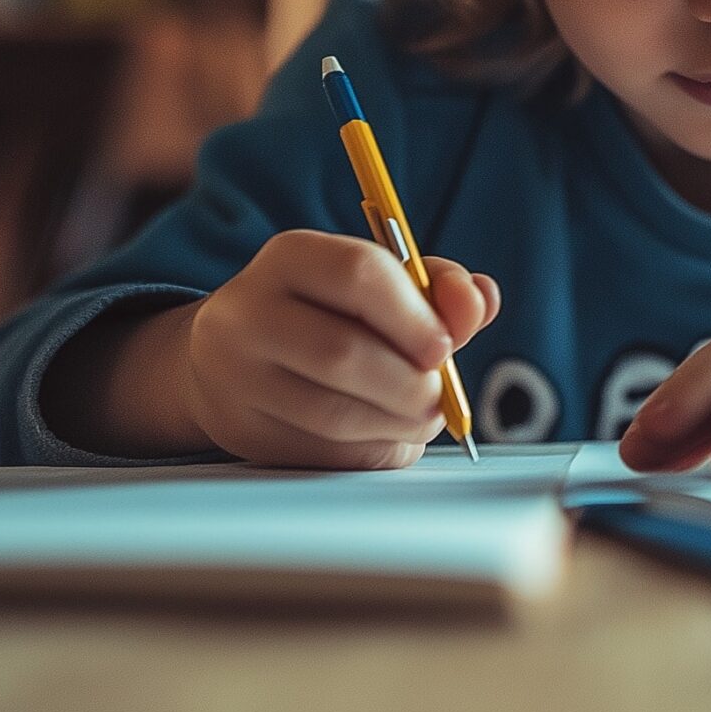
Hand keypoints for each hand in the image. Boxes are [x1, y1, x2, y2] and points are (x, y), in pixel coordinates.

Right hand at [179, 230, 498, 469]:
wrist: (229, 356)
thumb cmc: (324, 312)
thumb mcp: (376, 283)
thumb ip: (437, 288)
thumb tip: (480, 301)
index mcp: (290, 258)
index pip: (359, 275)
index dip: (415, 316)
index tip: (446, 346)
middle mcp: (249, 313)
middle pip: (343, 353)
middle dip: (412, 383)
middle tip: (440, 396)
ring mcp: (236, 377)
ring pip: (333, 413)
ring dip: (398, 424)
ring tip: (421, 417)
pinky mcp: (243, 431)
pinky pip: (323, 453)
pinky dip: (371, 450)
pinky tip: (385, 435)